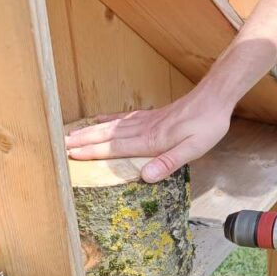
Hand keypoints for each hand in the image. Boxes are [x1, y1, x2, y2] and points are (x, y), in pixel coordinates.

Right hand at [64, 87, 231, 181]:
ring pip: (113, 126)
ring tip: (74, 133)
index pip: (116, 148)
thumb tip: (145, 177)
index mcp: (151, 141)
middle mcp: (145, 129)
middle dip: (85, 141)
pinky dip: (110, 119)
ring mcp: (148, 120)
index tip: (72, 154)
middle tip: (62, 144)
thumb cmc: (207, 125)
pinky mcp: (154, 114)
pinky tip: (102, 119)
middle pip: (109, 135)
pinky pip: (125, 117)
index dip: (93, 152)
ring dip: (92, 130)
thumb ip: (169, 162)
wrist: (215, 98)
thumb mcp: (194, 149)